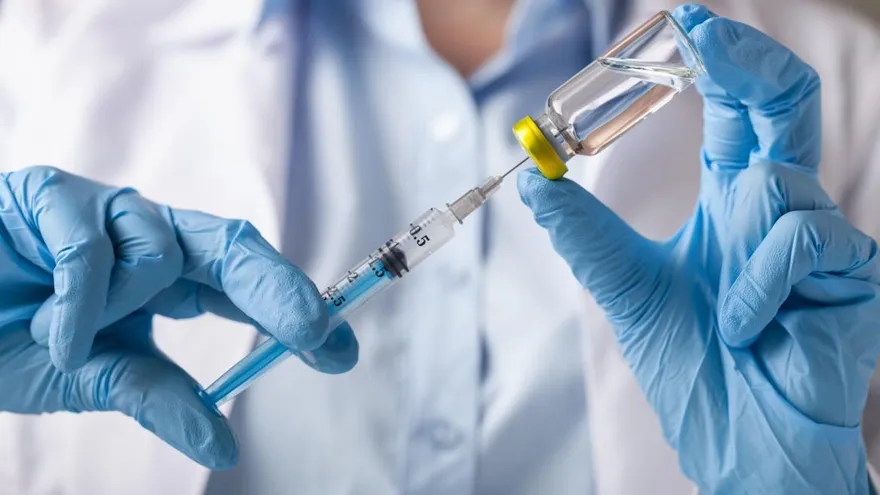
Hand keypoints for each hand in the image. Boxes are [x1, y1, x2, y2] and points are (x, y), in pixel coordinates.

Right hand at [0, 166, 357, 468]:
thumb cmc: (13, 340)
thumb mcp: (96, 378)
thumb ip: (159, 397)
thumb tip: (223, 444)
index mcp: (170, 277)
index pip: (247, 287)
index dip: (294, 312)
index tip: (339, 353)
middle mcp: (151, 237)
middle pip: (235, 248)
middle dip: (278, 290)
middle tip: (316, 331)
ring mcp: (106, 211)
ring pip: (161, 252)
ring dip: (120, 309)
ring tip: (68, 340)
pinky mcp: (52, 194)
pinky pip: (90, 250)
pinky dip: (75, 305)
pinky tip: (48, 330)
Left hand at [519, 5, 879, 493]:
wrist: (740, 444)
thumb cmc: (697, 369)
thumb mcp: (627, 289)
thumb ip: (586, 233)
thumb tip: (532, 179)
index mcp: (734, 203)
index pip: (736, 113)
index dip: (718, 62)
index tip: (683, 22)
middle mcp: (780, 209)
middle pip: (785, 106)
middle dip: (748, 62)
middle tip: (705, 31)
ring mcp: (823, 240)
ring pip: (779, 181)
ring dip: (738, 240)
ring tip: (726, 308)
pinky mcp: (854, 277)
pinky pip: (801, 240)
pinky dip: (760, 282)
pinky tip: (753, 323)